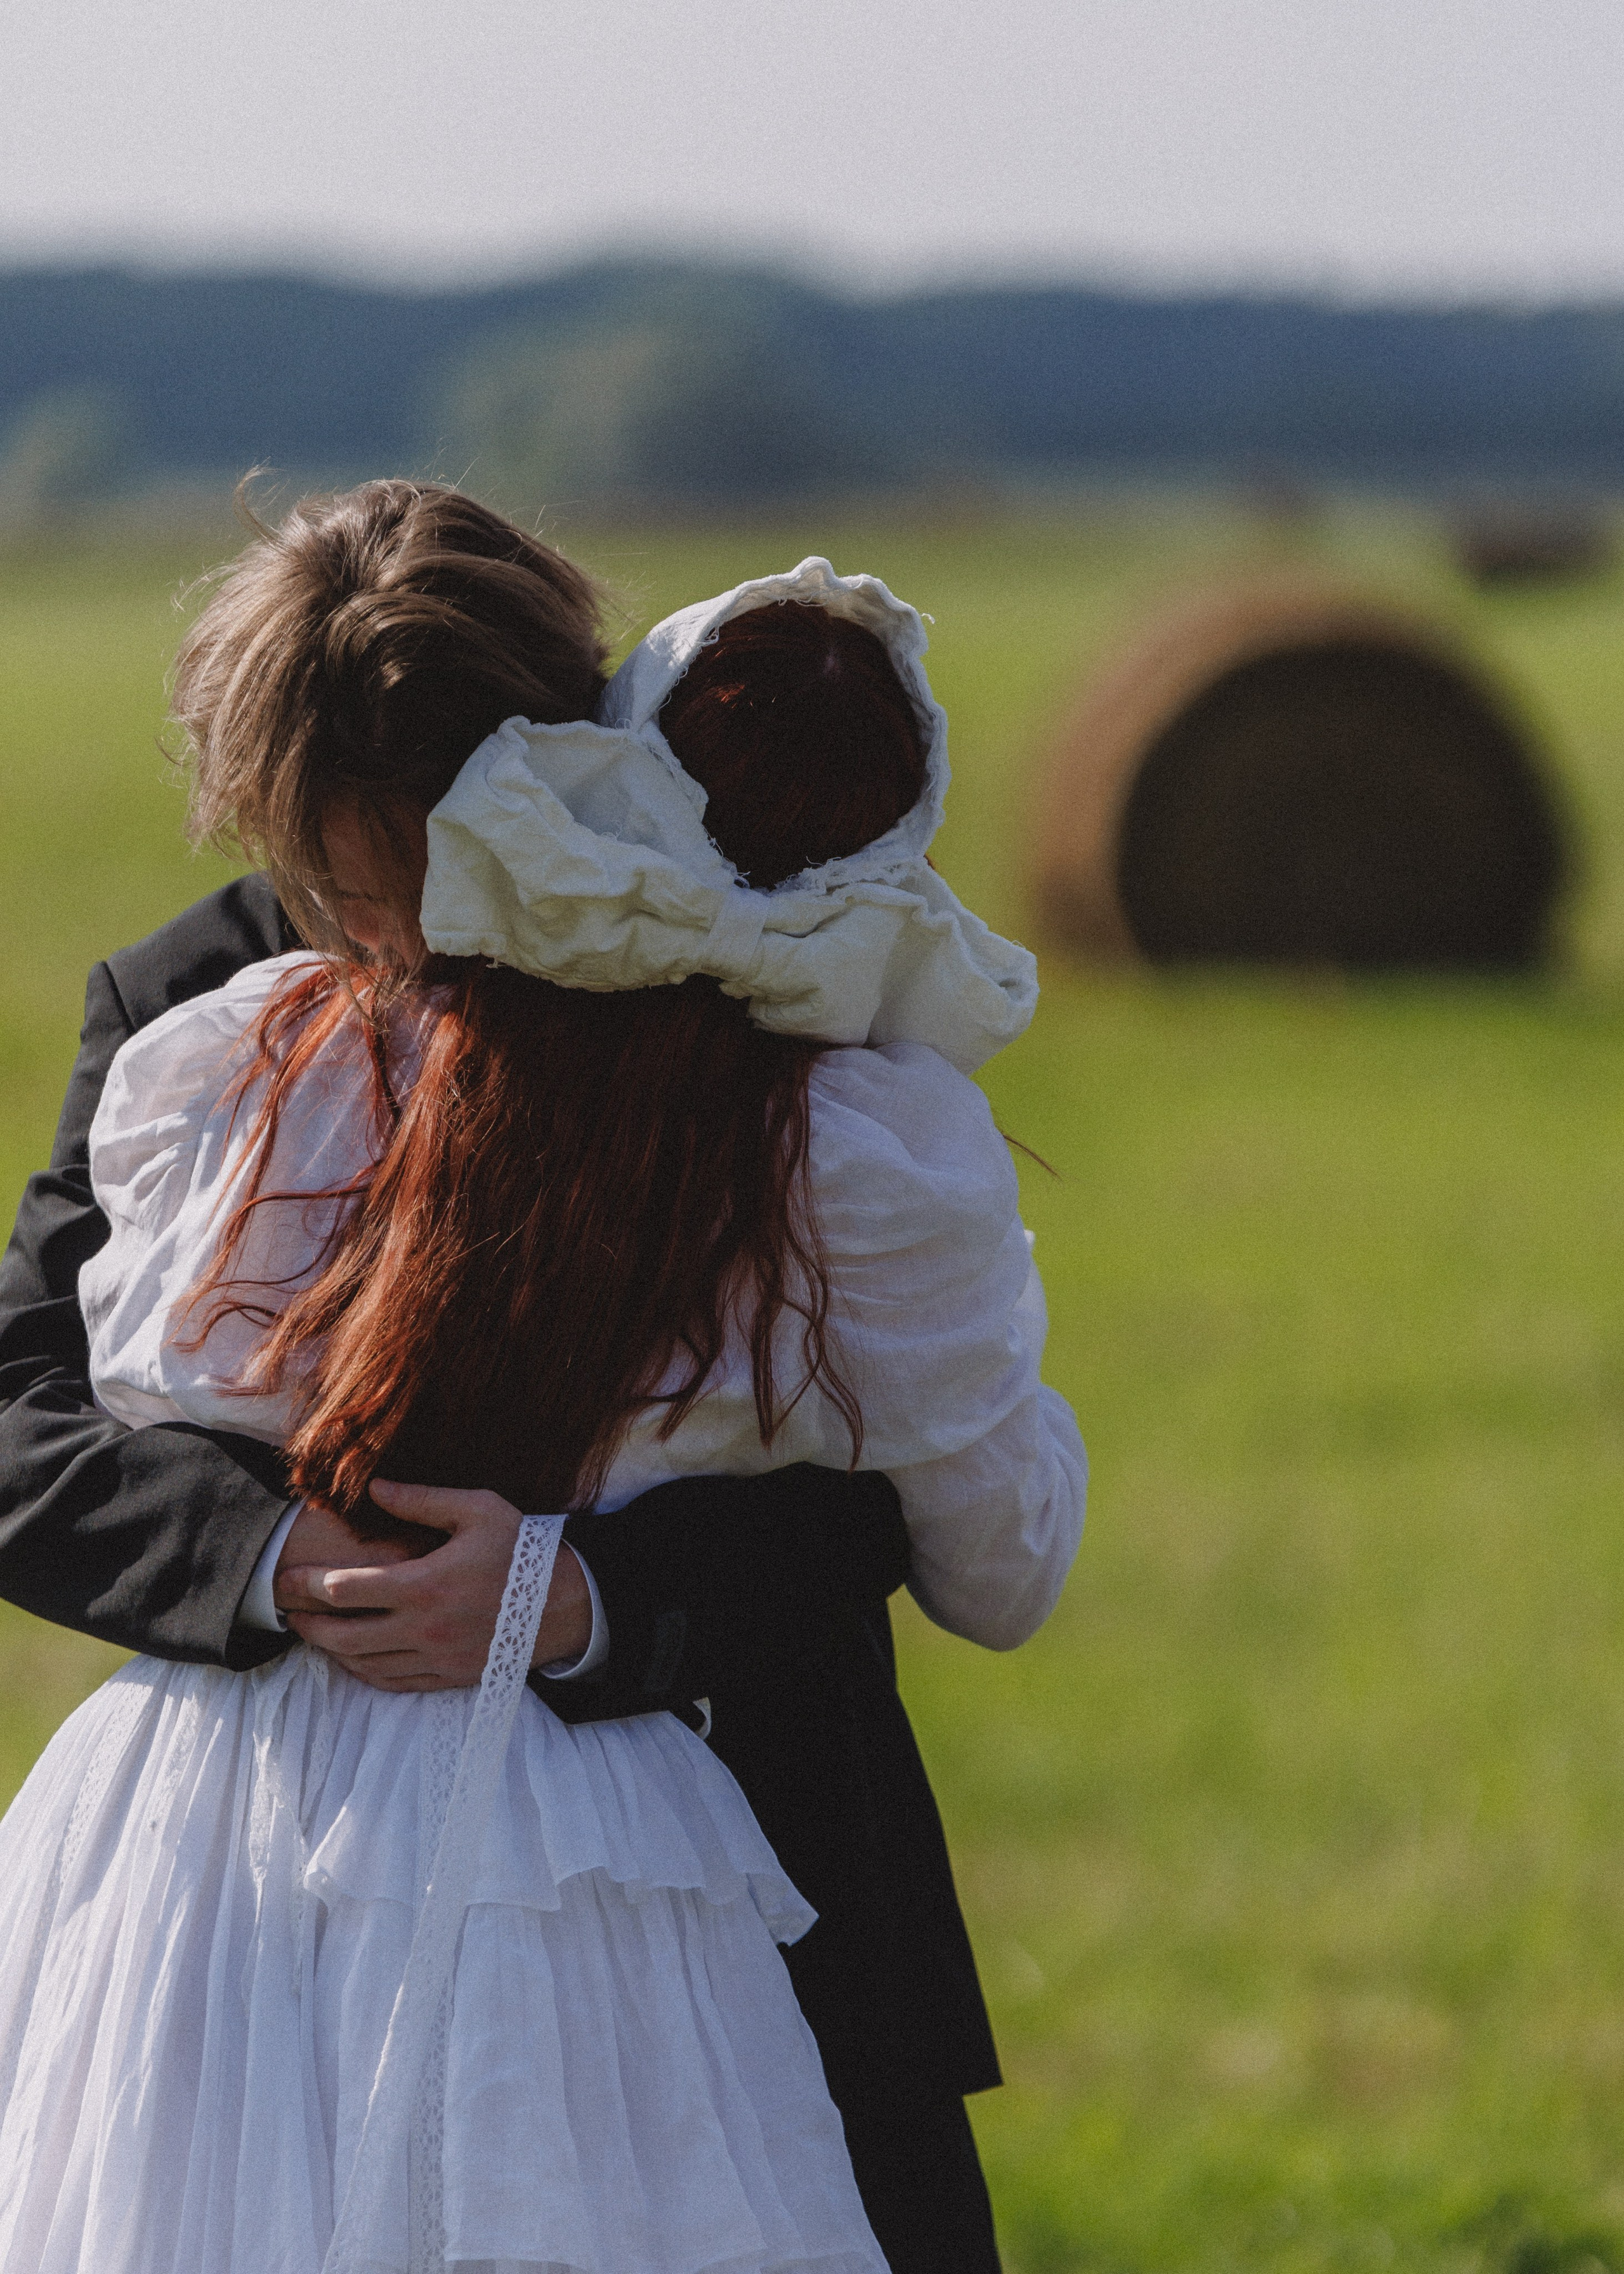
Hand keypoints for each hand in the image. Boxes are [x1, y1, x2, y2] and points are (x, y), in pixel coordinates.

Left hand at [277, 1480, 592, 1691]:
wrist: (566, 1603)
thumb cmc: (521, 1549)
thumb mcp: (477, 1510)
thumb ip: (421, 1501)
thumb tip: (375, 1487)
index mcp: (425, 1585)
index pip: (346, 1590)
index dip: (307, 1585)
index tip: (286, 1579)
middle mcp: (424, 1629)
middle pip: (344, 1636)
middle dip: (307, 1624)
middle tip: (286, 1613)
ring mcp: (436, 1659)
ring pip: (364, 1664)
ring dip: (331, 1650)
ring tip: (313, 1633)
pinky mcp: (449, 1677)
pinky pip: (393, 1682)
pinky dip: (364, 1671)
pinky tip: (353, 1657)